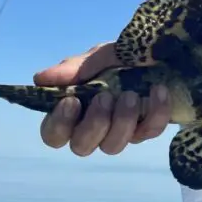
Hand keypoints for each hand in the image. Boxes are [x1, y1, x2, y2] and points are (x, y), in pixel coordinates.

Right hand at [33, 42, 171, 156]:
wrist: (161, 55)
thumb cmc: (120, 59)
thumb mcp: (99, 57)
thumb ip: (75, 68)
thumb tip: (40, 78)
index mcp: (74, 110)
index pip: (53, 134)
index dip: (59, 124)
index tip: (72, 101)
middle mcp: (94, 127)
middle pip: (82, 146)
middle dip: (94, 124)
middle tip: (105, 98)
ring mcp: (121, 132)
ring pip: (113, 146)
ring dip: (122, 121)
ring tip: (131, 95)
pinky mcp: (147, 130)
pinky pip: (149, 132)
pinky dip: (155, 113)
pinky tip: (158, 91)